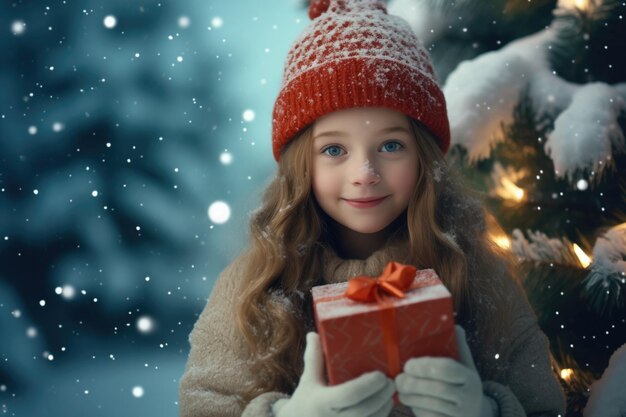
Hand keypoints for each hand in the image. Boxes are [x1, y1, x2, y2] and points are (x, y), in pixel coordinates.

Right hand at [273, 332, 394, 416]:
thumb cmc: (305, 401)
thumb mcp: (308, 380)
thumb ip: (313, 358)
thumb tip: (313, 334)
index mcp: (322, 403)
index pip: (348, 395)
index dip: (367, 386)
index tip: (381, 375)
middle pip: (364, 410)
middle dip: (382, 395)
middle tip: (391, 381)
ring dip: (384, 407)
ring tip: (390, 392)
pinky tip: (385, 406)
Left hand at [394, 326, 496, 416]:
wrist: (476, 414)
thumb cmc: (463, 384)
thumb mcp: (466, 366)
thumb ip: (459, 346)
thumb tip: (453, 324)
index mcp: (470, 378)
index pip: (447, 369)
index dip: (424, 366)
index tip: (408, 364)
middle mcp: (469, 397)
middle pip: (438, 388)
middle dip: (414, 383)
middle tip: (399, 378)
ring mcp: (461, 415)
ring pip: (432, 405)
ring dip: (411, 396)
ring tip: (400, 389)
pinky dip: (416, 409)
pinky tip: (409, 401)